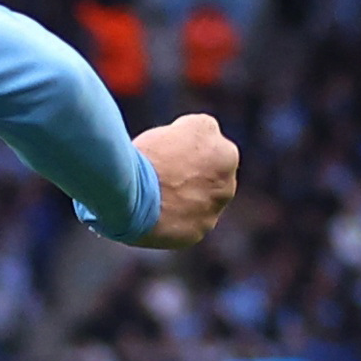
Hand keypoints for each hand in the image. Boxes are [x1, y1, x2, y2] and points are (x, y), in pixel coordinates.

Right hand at [134, 113, 237, 251]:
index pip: (211, 148)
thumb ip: (201, 131)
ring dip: (183, 200)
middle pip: (210, 180)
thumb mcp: (184, 125)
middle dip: (191, 177)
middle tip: (162, 174)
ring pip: (199, 204)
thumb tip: (199, 143)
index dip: (187, 148)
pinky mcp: (195, 235)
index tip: (168, 151)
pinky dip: (173, 220)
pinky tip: (154, 213)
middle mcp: (228, 187)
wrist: (133, 196)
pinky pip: (185, 225)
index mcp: (227, 156)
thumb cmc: (153, 156)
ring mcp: (212, 214)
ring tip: (155, 196)